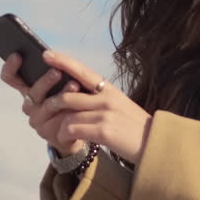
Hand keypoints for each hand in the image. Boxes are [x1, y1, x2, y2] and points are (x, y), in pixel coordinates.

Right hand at [0, 53, 86, 156]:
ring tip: (74, 85)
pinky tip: (78, 106)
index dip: (10, 67)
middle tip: (57, 71)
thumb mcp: (61, 82)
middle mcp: (29, 104)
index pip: (11, 77)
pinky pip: (58, 122)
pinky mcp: (49, 134)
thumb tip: (51, 54)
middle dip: (45, 81)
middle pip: (33, 92)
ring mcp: (37, 120)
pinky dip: (69, 112)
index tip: (17, 55)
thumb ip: (54, 69)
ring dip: (62, 95)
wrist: (79, 127)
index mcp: (28, 88)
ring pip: (47, 106)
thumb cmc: (69, 98)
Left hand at [39, 50, 152, 164]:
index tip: (47, 54)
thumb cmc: (134, 126)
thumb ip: (98, 99)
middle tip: (46, 114)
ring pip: (67, 116)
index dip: (63, 62)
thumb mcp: (119, 105)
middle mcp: (106, 99)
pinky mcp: (103, 131)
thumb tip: (73, 96)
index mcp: (109, 90)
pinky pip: (73, 130)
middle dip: (52, 106)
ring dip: (59, 127)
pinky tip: (68, 140)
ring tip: (61, 134)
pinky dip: (65, 136)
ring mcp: (105, 114)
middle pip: (68, 96)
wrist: (154, 144)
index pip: (82, 71)